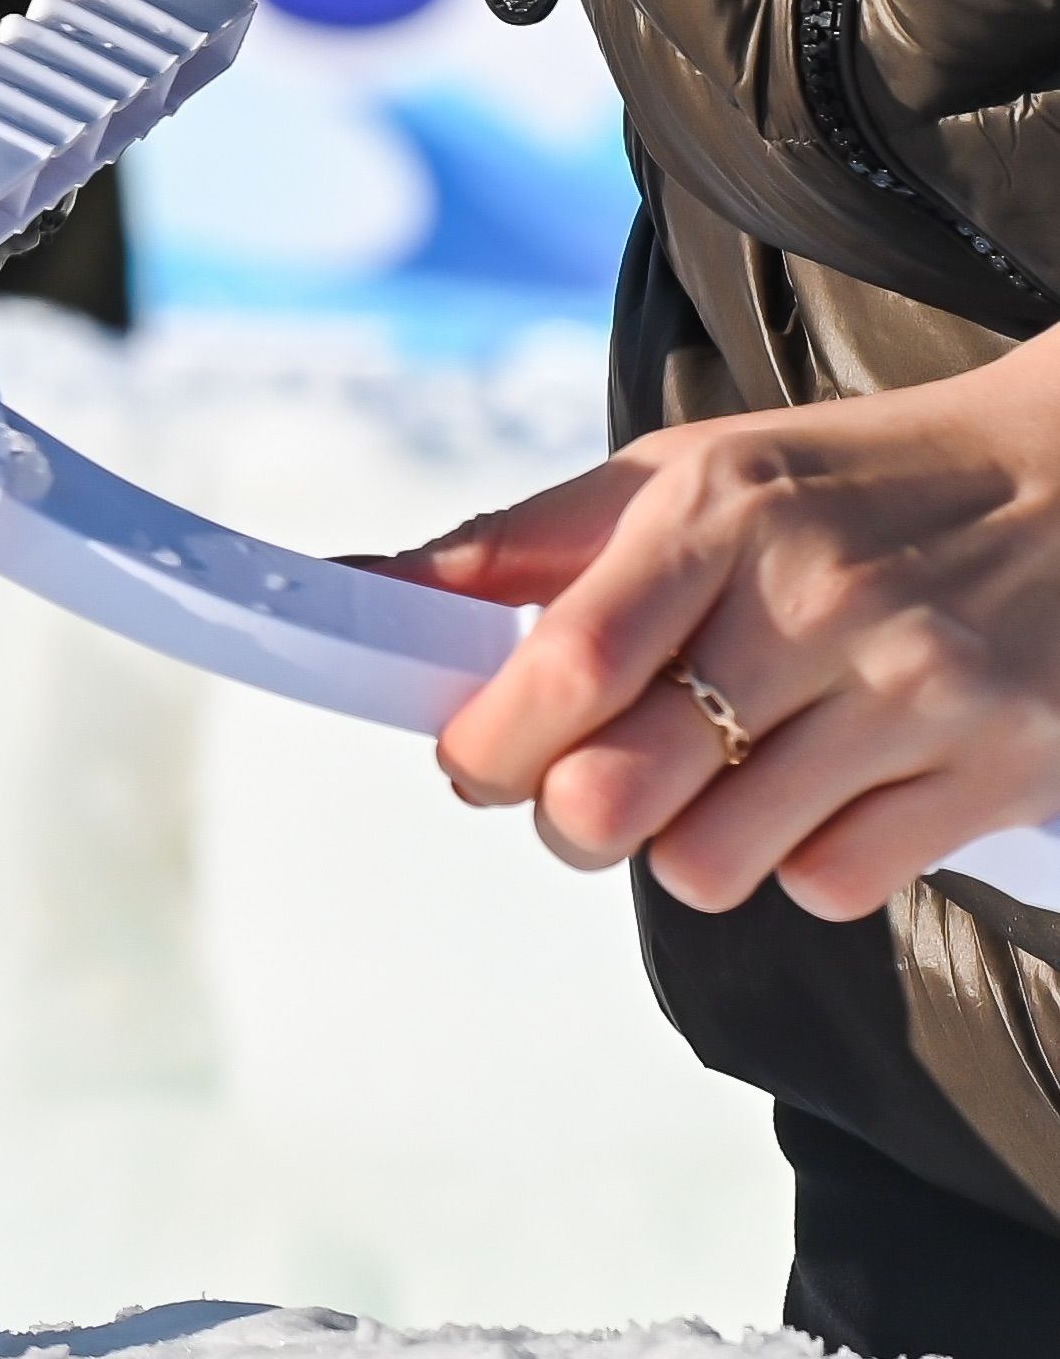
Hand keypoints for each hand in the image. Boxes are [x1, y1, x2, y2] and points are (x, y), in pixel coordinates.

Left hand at [399, 331, 1059, 919]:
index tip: (468, 760)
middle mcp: (817, 600)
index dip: (485, 743)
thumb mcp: (688, 473)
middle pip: (614, 792)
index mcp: (720, 513)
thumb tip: (362, 587)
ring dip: (686, 849)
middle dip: (565, 820)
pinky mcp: (996, 772)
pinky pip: (831, 885)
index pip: (564, 663)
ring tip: (719, 786)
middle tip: (582, 794)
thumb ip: (524, 543)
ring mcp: (914, 691)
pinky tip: (827, 792)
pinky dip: (803, 863)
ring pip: (712, 863)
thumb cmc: (854, 483)